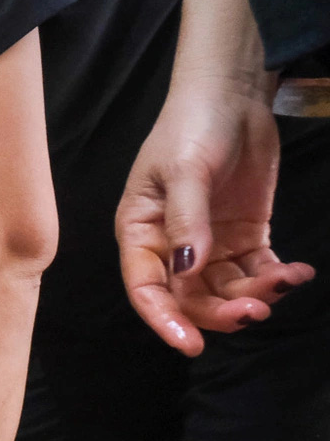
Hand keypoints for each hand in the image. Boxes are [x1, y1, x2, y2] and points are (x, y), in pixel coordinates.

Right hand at [117, 82, 312, 354]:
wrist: (232, 96)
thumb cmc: (190, 127)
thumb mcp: (184, 171)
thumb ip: (186, 221)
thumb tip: (186, 270)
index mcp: (141, 232)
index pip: (146, 288)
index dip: (164, 319)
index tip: (192, 344)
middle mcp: (172, 246)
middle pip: (191, 297)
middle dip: (222, 310)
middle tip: (256, 309)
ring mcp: (210, 243)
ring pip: (228, 289)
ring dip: (255, 294)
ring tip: (286, 280)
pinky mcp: (245, 236)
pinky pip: (258, 270)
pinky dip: (278, 278)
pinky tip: (299, 272)